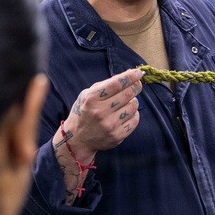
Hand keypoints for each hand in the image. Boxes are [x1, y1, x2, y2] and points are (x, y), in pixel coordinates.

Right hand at [52, 68, 142, 203]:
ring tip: (122, 105)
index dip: (131, 77)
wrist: (75, 141)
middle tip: (135, 86)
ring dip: (132, 103)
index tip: (139, 73)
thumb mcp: (86, 95)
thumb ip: (106, 86)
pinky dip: (133, 117)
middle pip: (129, 94)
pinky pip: (135, 121)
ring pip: (134, 107)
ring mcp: (110, 126)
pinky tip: (123, 117)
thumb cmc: (81, 113)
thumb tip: (131, 76)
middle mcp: (100, 113)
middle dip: (135, 88)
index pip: (118, 83)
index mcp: (91, 98)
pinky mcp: (117, 137)